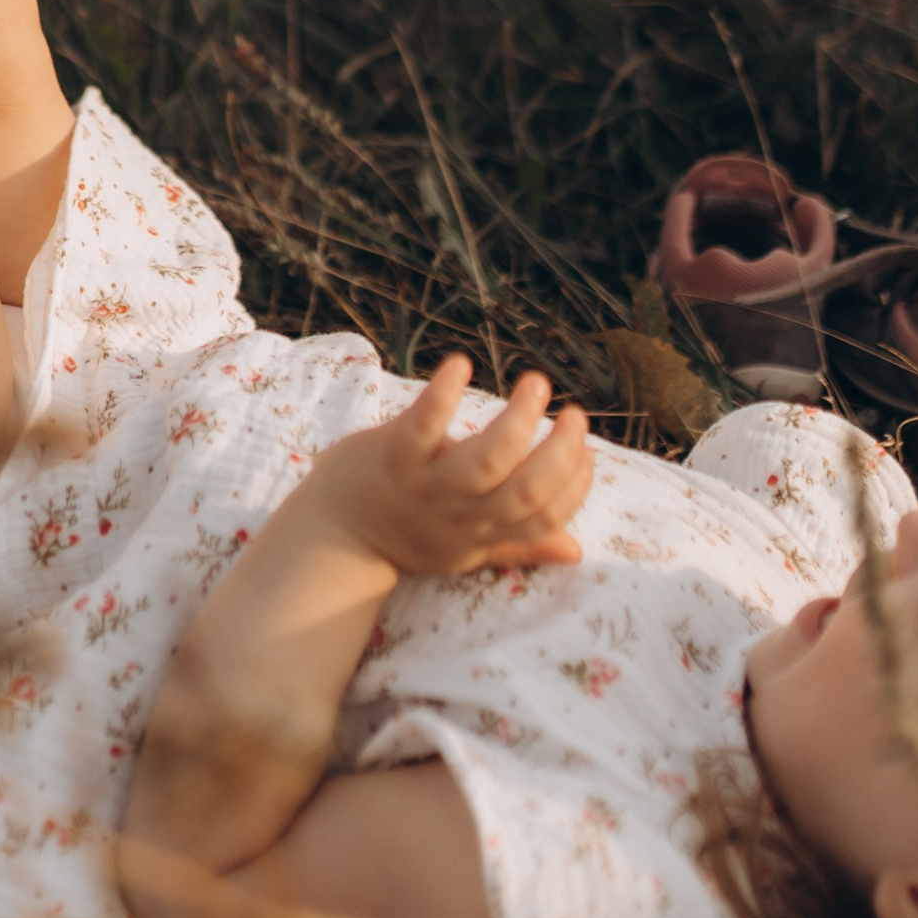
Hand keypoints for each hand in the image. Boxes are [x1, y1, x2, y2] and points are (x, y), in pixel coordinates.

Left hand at [316, 359, 591, 581]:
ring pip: (485, 462)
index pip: (546, 517)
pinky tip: (461, 366)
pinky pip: (423, 426)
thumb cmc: (405, 536)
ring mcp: (426, 486)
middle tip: (576, 415)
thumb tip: (577, 550)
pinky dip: (443, 395)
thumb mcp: (465, 551)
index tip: (586, 450)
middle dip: (560, 454)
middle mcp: (460, 516)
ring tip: (538, 385)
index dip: (575, 485)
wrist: (331, 538)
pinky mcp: (392, 456)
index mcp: (483, 535)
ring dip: (518, 422)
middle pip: (526, 493)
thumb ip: (519, 545)